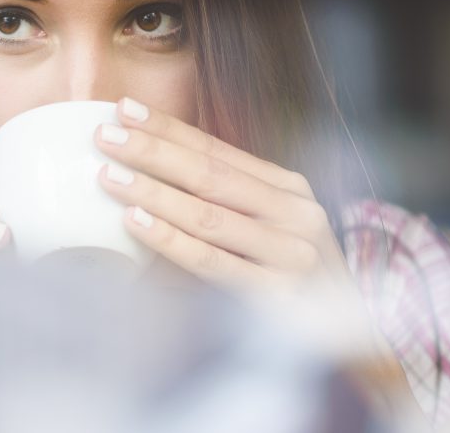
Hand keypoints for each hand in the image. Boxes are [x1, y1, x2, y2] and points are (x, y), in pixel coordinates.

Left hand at [93, 97, 349, 298]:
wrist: (344, 341)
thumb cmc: (285, 280)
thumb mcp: (262, 230)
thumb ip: (219, 204)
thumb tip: (144, 173)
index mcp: (288, 189)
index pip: (217, 151)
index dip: (169, 129)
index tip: (125, 109)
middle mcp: (296, 213)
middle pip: (211, 175)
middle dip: (153, 151)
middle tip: (106, 135)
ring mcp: (292, 253)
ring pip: (208, 215)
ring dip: (154, 192)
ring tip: (110, 176)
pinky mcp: (279, 294)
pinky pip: (212, 262)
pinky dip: (170, 240)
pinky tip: (135, 221)